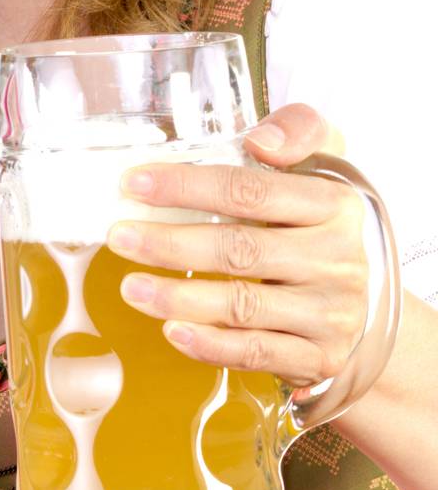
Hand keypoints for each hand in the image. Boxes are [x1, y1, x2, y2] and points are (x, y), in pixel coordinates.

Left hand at [108, 103, 377, 408]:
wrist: (371, 303)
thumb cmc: (321, 227)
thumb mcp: (324, 169)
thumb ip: (299, 133)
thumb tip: (260, 140)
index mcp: (334, 205)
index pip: (251, 191)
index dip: (187, 185)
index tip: (133, 183)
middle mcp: (338, 259)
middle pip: (240, 249)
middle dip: (170, 243)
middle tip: (119, 237)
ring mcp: (331, 312)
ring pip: (242, 305)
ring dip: (178, 296)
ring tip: (130, 287)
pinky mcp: (320, 356)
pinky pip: (256, 352)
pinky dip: (209, 344)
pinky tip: (171, 330)